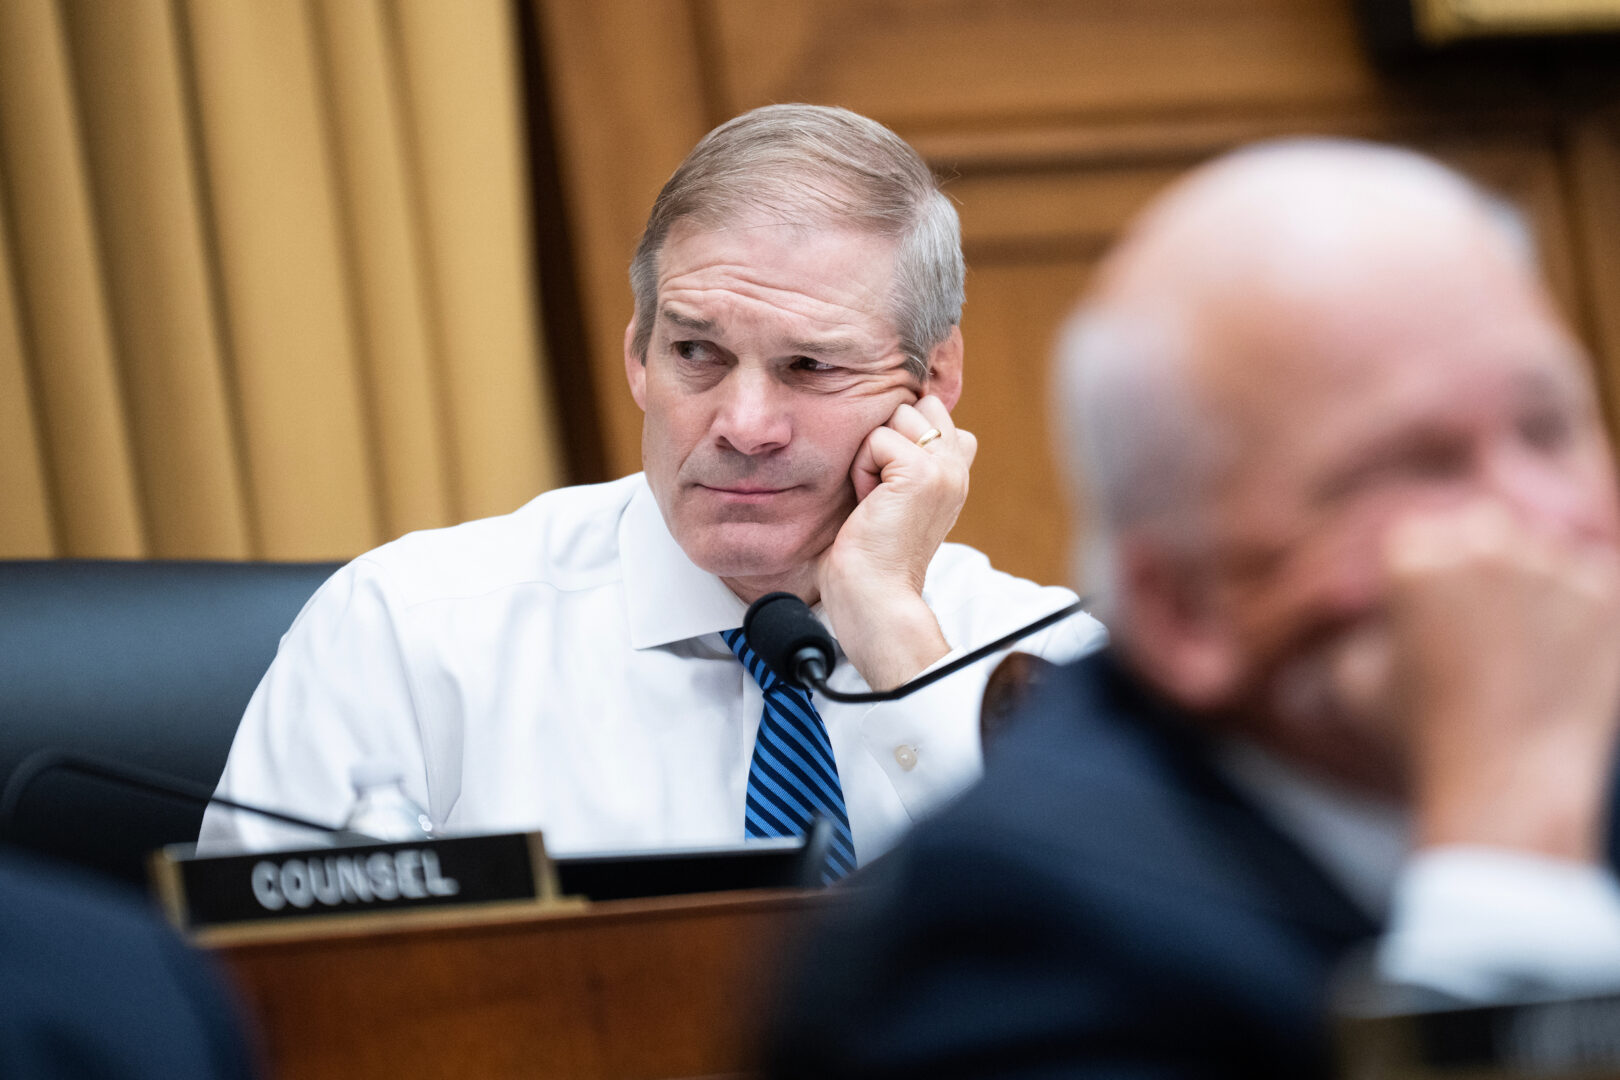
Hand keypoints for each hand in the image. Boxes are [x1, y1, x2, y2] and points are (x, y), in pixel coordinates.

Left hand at [817, 395, 977, 689]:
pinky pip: (877, 439)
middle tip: (878, 489)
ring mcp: (944, 468)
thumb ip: (911, 459)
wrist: (874, 597)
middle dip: (885, 437)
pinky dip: (862, 469)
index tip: (888, 482)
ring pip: (896, 416)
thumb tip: (905, 416)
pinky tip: (869, 503)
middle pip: (915, 405)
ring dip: (871, 454)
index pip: (936, 411)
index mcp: (955, 471)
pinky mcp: (921, 472)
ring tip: (874, 497)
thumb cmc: (871, 556)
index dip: (901, 433)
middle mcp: (957, 466)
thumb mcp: (897, 498)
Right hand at [1384, 500, 1619, 862]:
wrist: (1507, 783)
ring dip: (1536, 586)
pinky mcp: (1606, 592)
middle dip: (1481, 569)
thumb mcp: (1355, 682)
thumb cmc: (1419, 737)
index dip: (1423, 584)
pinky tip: (1563, 658)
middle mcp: (1481, 544)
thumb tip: (1380, 619)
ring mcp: (1549, 564)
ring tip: (1523, 652)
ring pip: (1543, 551)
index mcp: (1412, 556)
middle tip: (1481, 632)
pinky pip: (1597, 579)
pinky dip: (1584, 612)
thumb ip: (1361, 632)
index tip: (1431, 626)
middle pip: (1482, 530)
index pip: (1417, 539)